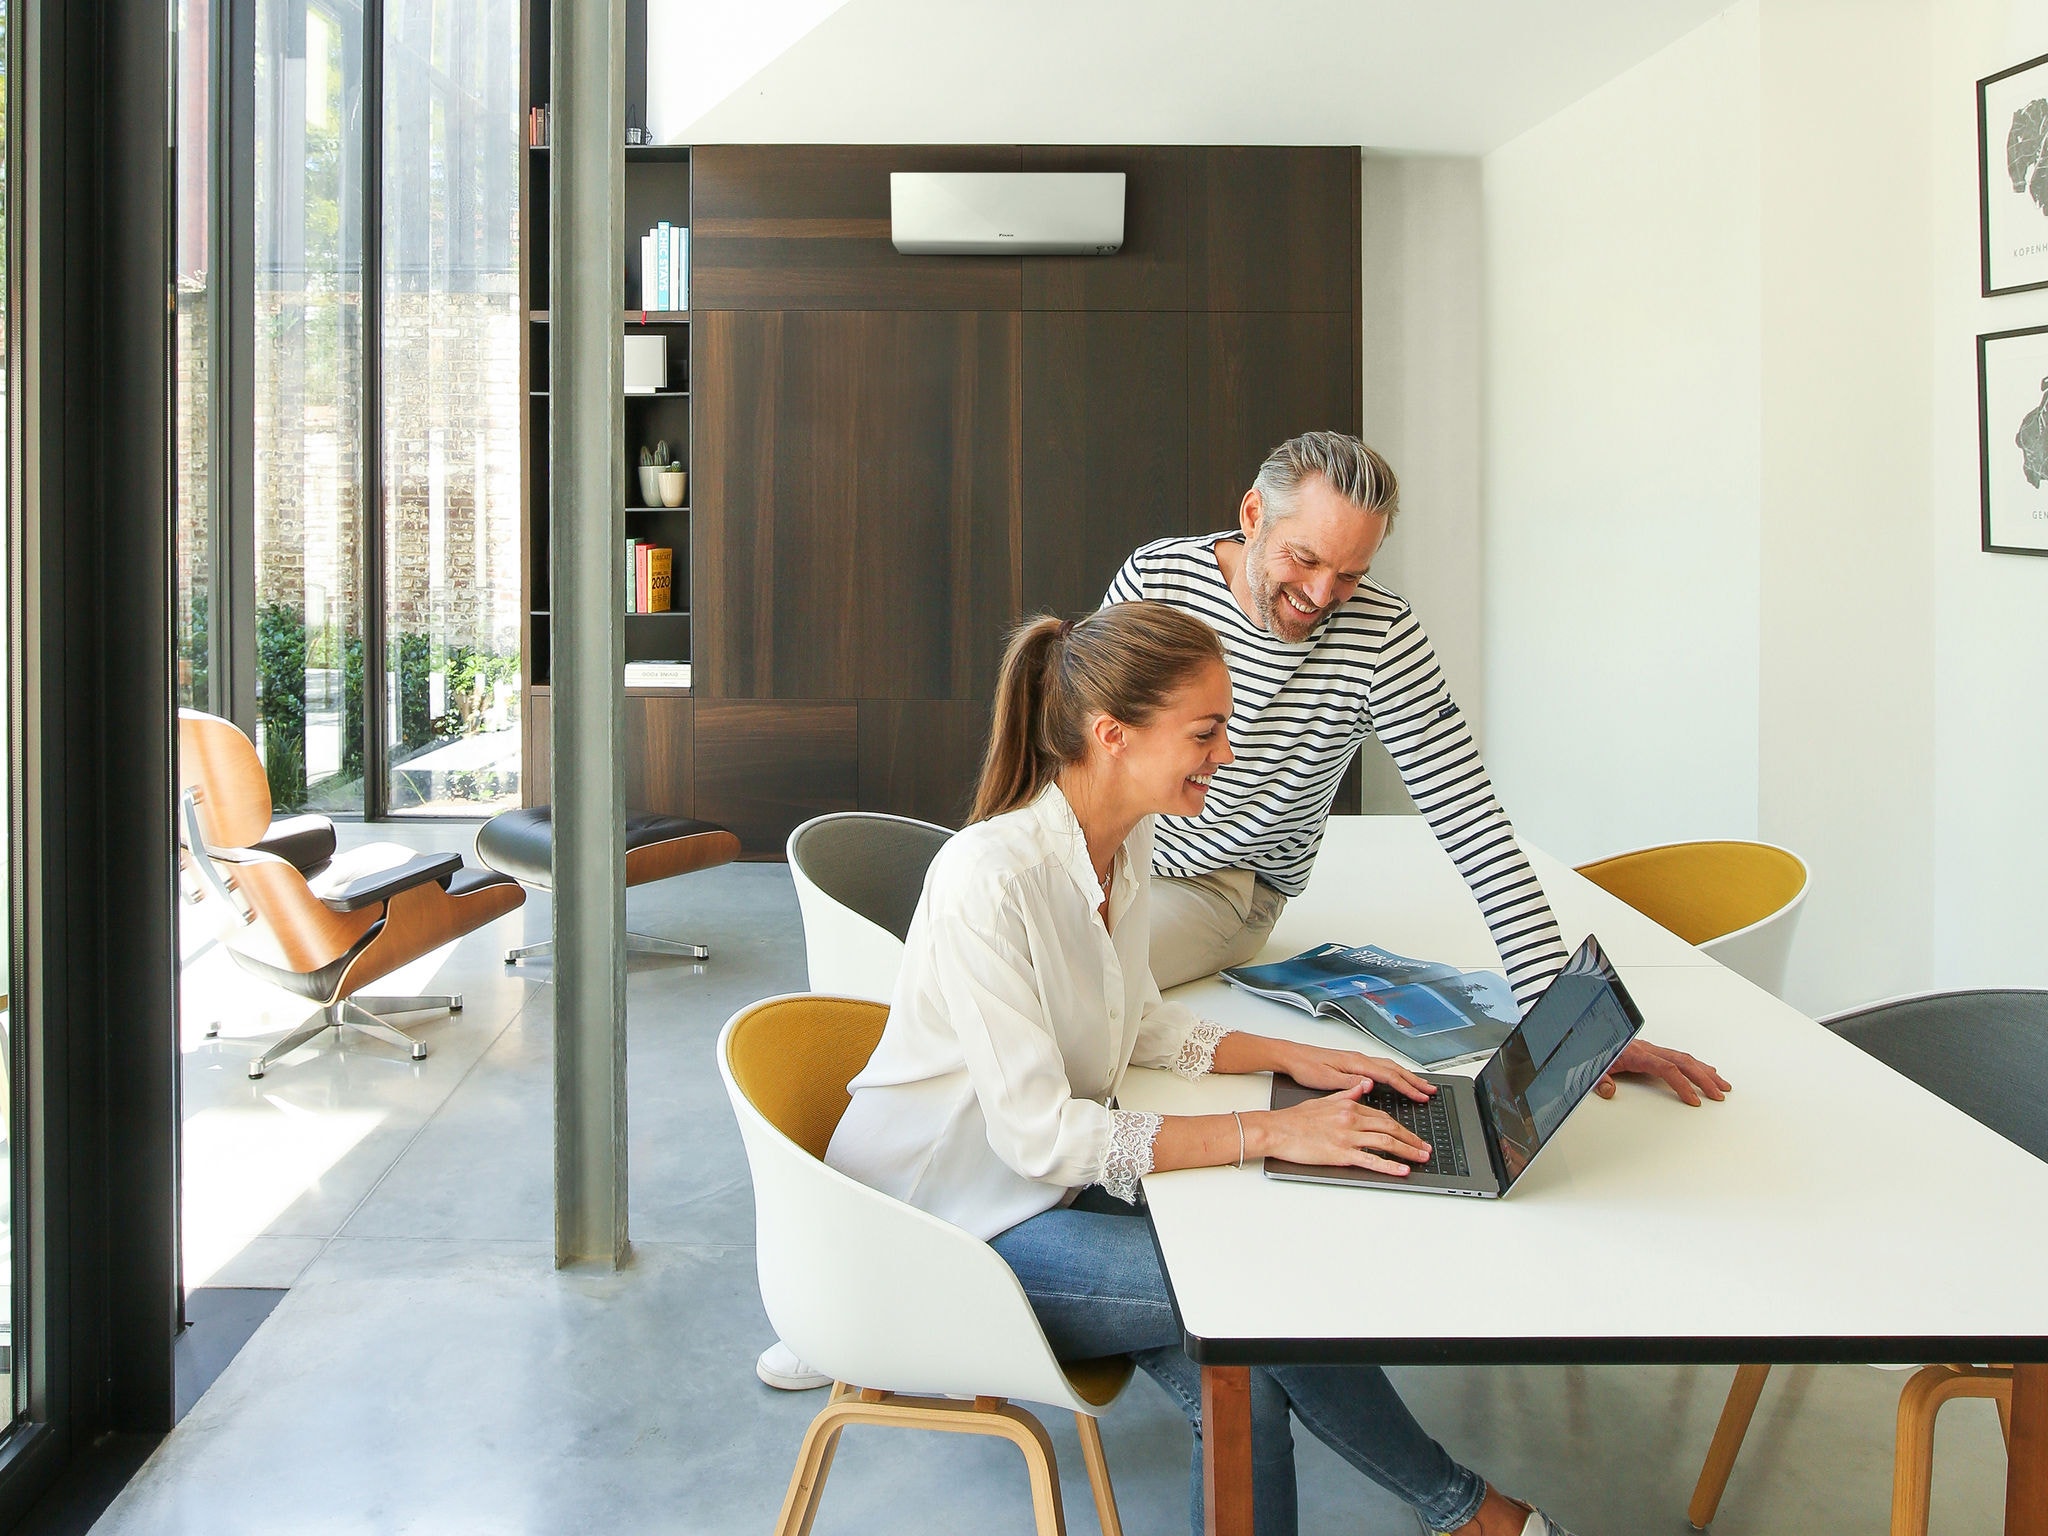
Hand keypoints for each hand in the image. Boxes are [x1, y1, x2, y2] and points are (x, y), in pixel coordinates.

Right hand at [1248, 1080, 1432, 1175]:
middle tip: (1425, 1148)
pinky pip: (1371, 1159)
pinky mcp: (1340, 1153)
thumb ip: (1347, 1093)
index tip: (1413, 1135)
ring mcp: (1347, 1136)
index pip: (1383, 1116)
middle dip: (1412, 1139)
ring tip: (1421, 1158)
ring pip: (1386, 1142)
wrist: (1276, 1130)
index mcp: (1349, 1105)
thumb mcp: (1324, 1099)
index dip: (1402, 1126)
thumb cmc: (1295, 1118)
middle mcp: (1351, 1119)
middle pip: (1390, 1127)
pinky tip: (1402, 1170)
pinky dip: (1390, 1165)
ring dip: (1408, 1151)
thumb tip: (1364, 1086)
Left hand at [1273, 1041, 1434, 1100]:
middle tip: (1430, 1091)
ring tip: (1420, 1086)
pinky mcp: (1352, 1063)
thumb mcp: (1326, 1079)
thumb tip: (1370, 1084)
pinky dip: (1394, 1074)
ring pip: (1389, 1067)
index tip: (1421, 1096)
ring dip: (1406, 1076)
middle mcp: (1359, 1059)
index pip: (1389, 1076)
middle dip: (1414, 1080)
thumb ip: (1349, 1083)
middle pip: (1394, 1069)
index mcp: (1356, 1063)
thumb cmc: (1306, 1067)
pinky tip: (1396, 1080)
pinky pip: (1380, 1067)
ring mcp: (1357, 1060)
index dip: (1407, 1087)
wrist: (1292, 1056)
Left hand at [1595, 1040, 1729, 1105]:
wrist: (1590, 1036)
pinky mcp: (1653, 1052)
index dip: (1682, 1085)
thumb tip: (1608, 1091)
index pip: (1667, 1069)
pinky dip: (1696, 1066)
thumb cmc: (1594, 1052)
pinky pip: (1679, 1057)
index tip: (1694, 1100)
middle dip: (1703, 1079)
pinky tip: (1706, 1072)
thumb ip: (1600, 1080)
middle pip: (1683, 1062)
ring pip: (1685, 1058)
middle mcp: (1649, 1050)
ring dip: (1705, 1072)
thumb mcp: (1593, 1068)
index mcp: (1637, 1055)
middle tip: (1718, 1095)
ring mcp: (1653, 1050)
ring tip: (1722, 1085)